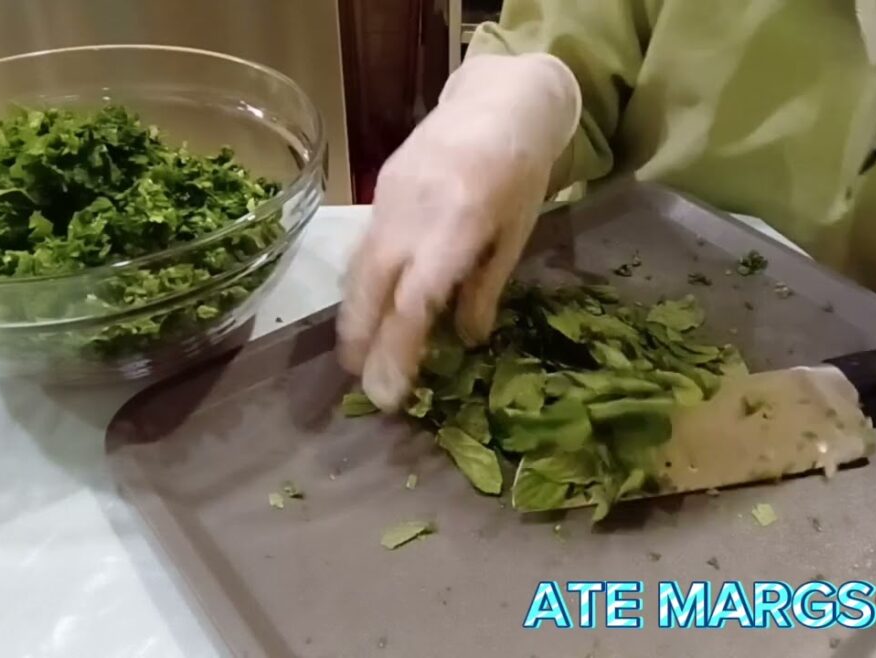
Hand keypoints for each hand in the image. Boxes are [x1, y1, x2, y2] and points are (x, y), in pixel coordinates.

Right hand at [337, 54, 580, 410]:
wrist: (500, 99)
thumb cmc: (521, 171)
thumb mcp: (515, 234)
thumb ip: (486, 286)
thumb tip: (467, 341)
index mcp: (457, 226)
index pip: (414, 302)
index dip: (398, 351)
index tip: (389, 392)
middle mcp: (413, 214)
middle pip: (372, 289)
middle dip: (362, 341)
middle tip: (362, 385)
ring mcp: (390, 199)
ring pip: (358, 268)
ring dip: (354, 316)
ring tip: (356, 355)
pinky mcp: (380, 188)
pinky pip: (363, 246)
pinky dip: (360, 283)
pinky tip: (366, 306)